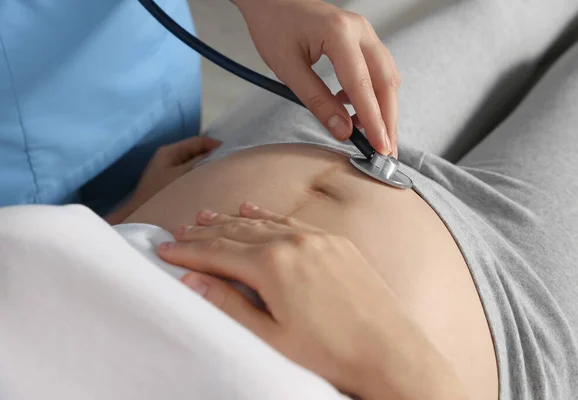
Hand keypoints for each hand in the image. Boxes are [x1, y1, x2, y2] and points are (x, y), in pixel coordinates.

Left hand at [104, 136, 220, 224]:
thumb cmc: (160, 195)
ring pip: (194, 163)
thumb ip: (200, 163)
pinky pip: (189, 173)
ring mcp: (169, 169)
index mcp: (170, 151)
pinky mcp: (169, 181)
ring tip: (224, 173)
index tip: (234, 152)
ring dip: (207, 166)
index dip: (217, 144)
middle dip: (213, 156)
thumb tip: (219, 154)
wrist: (138, 217)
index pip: (199, 141)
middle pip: (196, 151)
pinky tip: (210, 184)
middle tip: (231, 164)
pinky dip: (200, 175)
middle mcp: (169, 157)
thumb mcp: (183, 176)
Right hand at [157, 203, 466, 399]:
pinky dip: (267, 217)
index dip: (187, 251)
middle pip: (235, 232)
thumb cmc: (330, 353)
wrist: (390, 352)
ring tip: (206, 217)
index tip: (164, 249)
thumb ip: (229, 304)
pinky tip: (253, 211)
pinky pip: (292, 221)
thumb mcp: (270, 337)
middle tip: (179, 232)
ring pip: (262, 223)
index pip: (216, 252)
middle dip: (204, 233)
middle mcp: (293, 242)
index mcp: (272, 265)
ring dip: (231, 220)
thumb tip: (192, 280)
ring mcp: (318, 238)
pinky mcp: (336, 242)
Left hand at [234, 0, 399, 156]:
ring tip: (372, 137)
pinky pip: (377, 70)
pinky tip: (354, 111)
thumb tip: (343, 131)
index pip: (363, 86)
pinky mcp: (363, 38)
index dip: (374, 121)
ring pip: (387, 76)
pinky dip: (373, 94)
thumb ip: (317, 101)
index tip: (380, 148)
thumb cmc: (273, 27)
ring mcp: (365, 32)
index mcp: (339, 34)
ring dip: (383, 108)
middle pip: (386, 82)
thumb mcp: (288, 69)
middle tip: (386, 152)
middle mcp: (360, 30)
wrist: (272, 0)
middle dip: (388, 120)